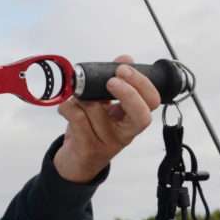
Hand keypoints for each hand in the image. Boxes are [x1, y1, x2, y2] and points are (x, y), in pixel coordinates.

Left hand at [53, 55, 160, 182]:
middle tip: (112, 80)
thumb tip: (126, 59)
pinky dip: (68, 107)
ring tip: (78, 97)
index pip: (152, 103)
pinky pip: (77, 119)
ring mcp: (108, 142)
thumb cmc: (92, 129)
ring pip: (98, 110)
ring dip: (83, 97)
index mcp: (132, 119)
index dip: (142, 85)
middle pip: (142, 116)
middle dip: (127, 93)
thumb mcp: (106, 106)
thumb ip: (116, 83)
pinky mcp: (88, 147)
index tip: (124, 69)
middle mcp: (125, 133)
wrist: (76, 161)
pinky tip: (67, 106)